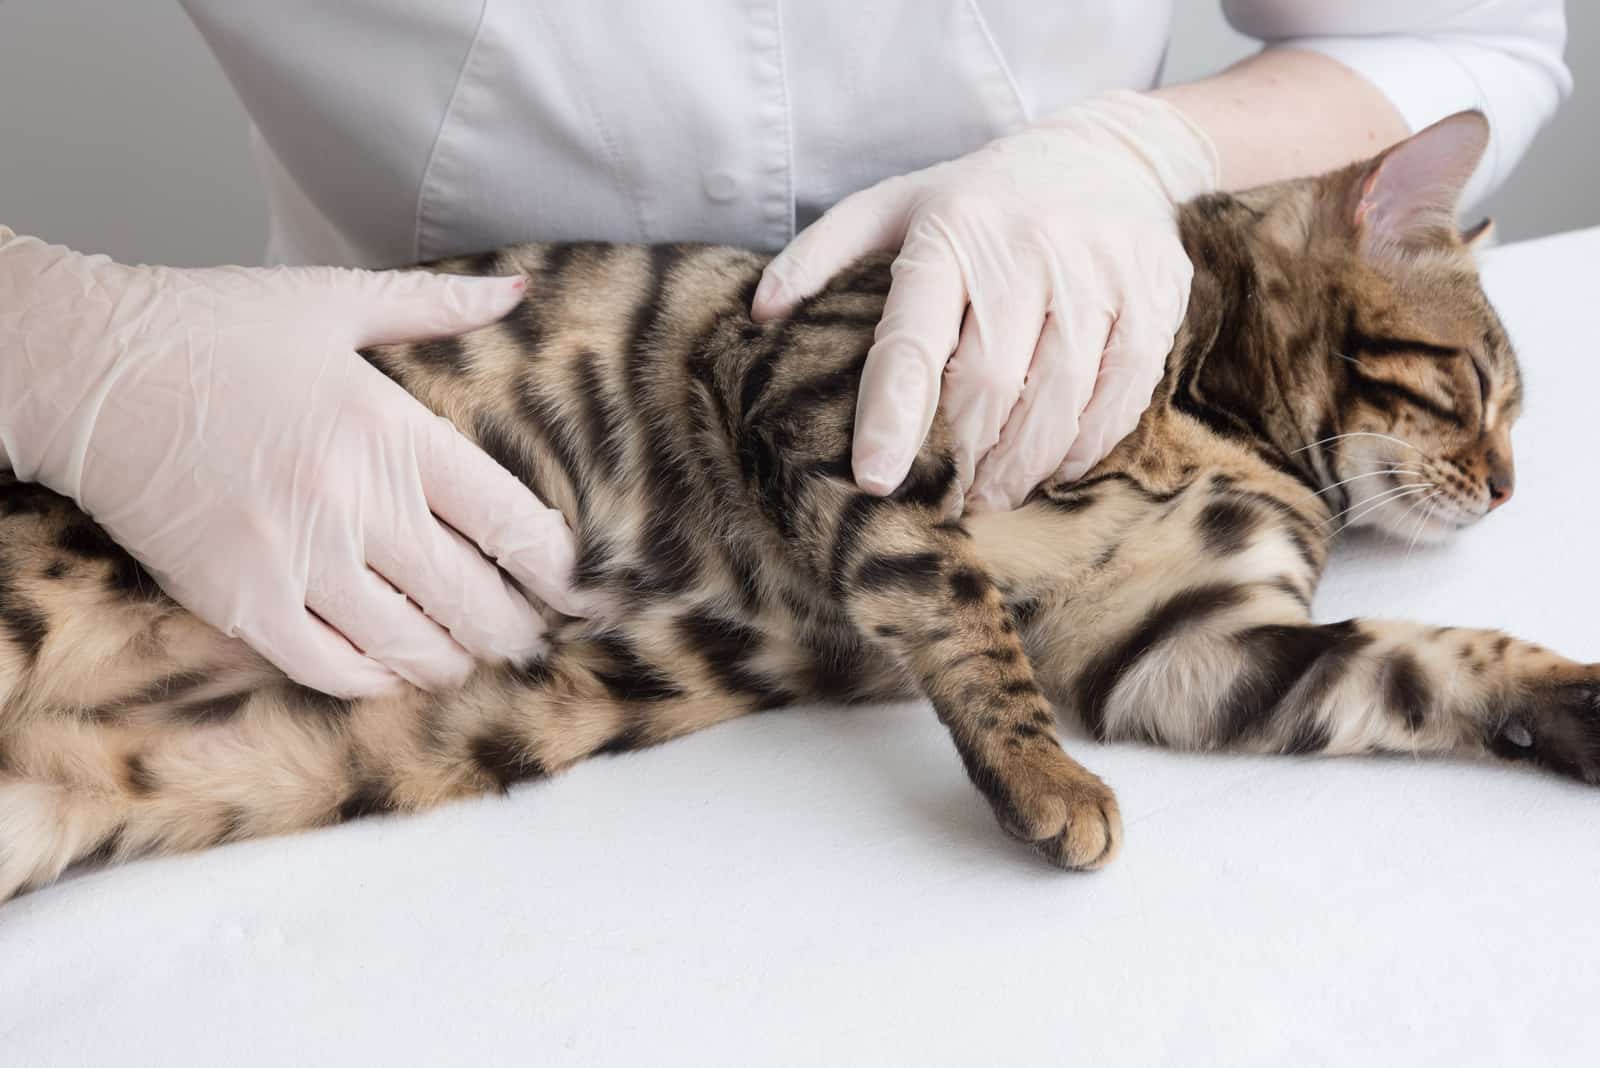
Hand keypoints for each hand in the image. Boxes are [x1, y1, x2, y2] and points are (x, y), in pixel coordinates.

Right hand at [0, 228, 584, 696]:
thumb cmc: (211, 329)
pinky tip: (392, 667)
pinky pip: (332, 670)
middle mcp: (356, 503)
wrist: (86, 370)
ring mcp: (297, 560)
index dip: (557, 570)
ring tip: (469, 657)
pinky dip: (376, 680)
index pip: (511, 523)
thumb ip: (436, 306)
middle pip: (475, 601)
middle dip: (518, 632)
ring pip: (412, 647)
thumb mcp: (333, 302)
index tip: (576, 589)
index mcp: (393, 432)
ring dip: (455, 662)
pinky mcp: (240, 603)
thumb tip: (519, 290)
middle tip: (532, 638)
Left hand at [752, 92, 1218, 510]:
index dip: (893, 417)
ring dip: (1021, 467)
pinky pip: (1119, 398)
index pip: (914, 340)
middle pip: (989, 386)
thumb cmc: (982, 197)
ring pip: (1058, 402)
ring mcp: (1099, 274)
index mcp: (951, 233)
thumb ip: (822, 254)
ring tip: (993, 494)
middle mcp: (1027, 250)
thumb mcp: (895, 204)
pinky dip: (1082, 447)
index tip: (877, 478)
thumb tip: (759, 315)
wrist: (1110, 154)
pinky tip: (1053, 466)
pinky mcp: (1155, 299)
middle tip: (944, 496)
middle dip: (961, 457)